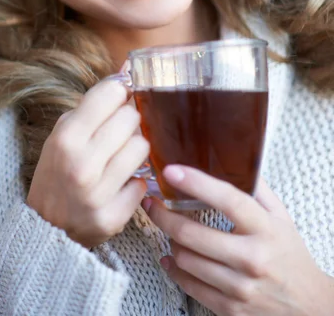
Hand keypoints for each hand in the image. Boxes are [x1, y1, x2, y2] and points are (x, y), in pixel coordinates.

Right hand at [27, 77, 148, 247]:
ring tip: (118, 158)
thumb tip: (129, 70)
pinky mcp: (111, 218)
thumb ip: (94, 103)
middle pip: (131, 117)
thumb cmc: (58, 169)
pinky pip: (142, 184)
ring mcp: (97, 194)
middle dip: (128, 121)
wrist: (43, 226)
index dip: (119, 92)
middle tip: (117, 132)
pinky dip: (133, 183)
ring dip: (134, 150)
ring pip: (142, 147)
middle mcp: (81, 164)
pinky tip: (118, 185)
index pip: (111, 93)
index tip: (119, 98)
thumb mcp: (64, 131)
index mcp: (66, 137)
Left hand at [143, 166, 333, 315]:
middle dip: (164, 215)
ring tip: (168, 229)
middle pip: (193, 234)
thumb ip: (257, 189)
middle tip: (152, 203)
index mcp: (265, 229)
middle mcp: (252, 258)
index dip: (196, 183)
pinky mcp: (230, 308)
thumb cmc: (290, 255)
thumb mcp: (281, 217)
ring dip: (170, 241)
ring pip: (186, 259)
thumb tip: (235, 160)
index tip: (172, 171)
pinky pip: (190, 286)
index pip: (227, 200)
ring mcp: (240, 286)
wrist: (308, 306)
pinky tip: (171, 257)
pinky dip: (174, 269)